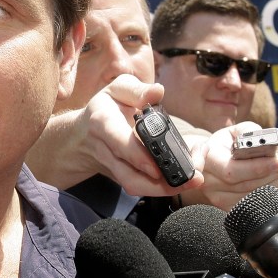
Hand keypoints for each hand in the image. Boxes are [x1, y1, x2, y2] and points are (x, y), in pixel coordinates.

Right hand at [31, 74, 204, 194]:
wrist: (84, 133)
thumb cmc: (106, 107)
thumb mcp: (118, 89)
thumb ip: (137, 90)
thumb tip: (157, 92)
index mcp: (103, 123)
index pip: (119, 143)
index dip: (138, 156)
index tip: (158, 166)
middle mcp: (106, 150)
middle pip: (130, 175)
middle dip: (162, 182)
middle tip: (193, 177)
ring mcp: (112, 167)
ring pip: (135, 186)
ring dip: (165, 188)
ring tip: (193, 179)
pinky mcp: (121, 177)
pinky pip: (140, 187)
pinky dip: (163, 186)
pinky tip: (184, 178)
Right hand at [179, 121, 277, 210]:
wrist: (209, 163)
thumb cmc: (224, 145)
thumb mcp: (232, 132)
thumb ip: (247, 131)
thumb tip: (263, 140)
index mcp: (208, 159)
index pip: (232, 170)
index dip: (257, 168)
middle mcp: (209, 181)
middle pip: (246, 185)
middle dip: (271, 173)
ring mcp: (217, 198)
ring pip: (252, 196)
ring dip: (273, 182)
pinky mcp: (227, 208)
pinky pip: (254, 206)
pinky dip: (269, 194)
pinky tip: (272, 180)